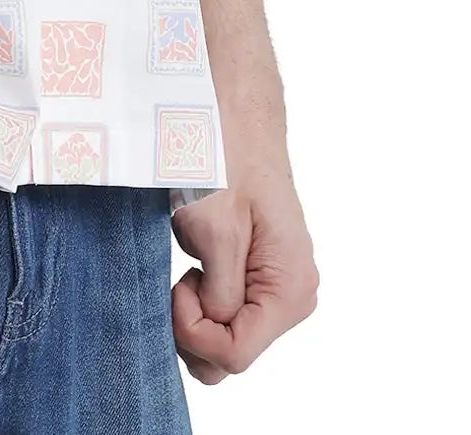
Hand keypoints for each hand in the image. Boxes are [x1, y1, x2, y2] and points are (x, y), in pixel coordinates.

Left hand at [168, 159, 318, 382]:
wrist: (236, 117)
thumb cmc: (227, 159)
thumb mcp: (216, 230)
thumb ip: (219, 295)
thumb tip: (214, 335)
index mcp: (289, 290)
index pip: (235, 355)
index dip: (194, 332)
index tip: (177, 287)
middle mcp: (293, 297)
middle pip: (232, 354)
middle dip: (195, 328)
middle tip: (182, 277)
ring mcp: (279, 289)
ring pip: (229, 338)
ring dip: (199, 313)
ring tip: (193, 264)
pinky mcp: (262, 277)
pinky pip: (231, 312)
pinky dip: (206, 299)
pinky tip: (201, 263)